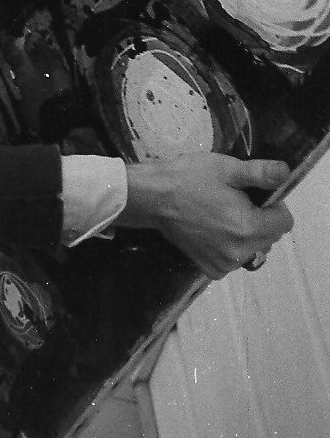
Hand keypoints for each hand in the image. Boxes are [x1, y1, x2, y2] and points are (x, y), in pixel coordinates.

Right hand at [121, 154, 293, 277]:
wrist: (152, 198)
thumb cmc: (188, 178)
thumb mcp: (226, 168)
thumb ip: (260, 173)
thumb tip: (285, 173)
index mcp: (248, 227)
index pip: (284, 222)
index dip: (274, 205)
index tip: (253, 194)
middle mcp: (240, 252)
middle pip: (271, 237)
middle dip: (261, 220)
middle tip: (235, 202)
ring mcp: (225, 264)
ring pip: (254, 248)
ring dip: (247, 235)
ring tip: (221, 215)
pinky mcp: (211, 268)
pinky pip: (234, 260)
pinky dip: (230, 247)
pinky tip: (212, 231)